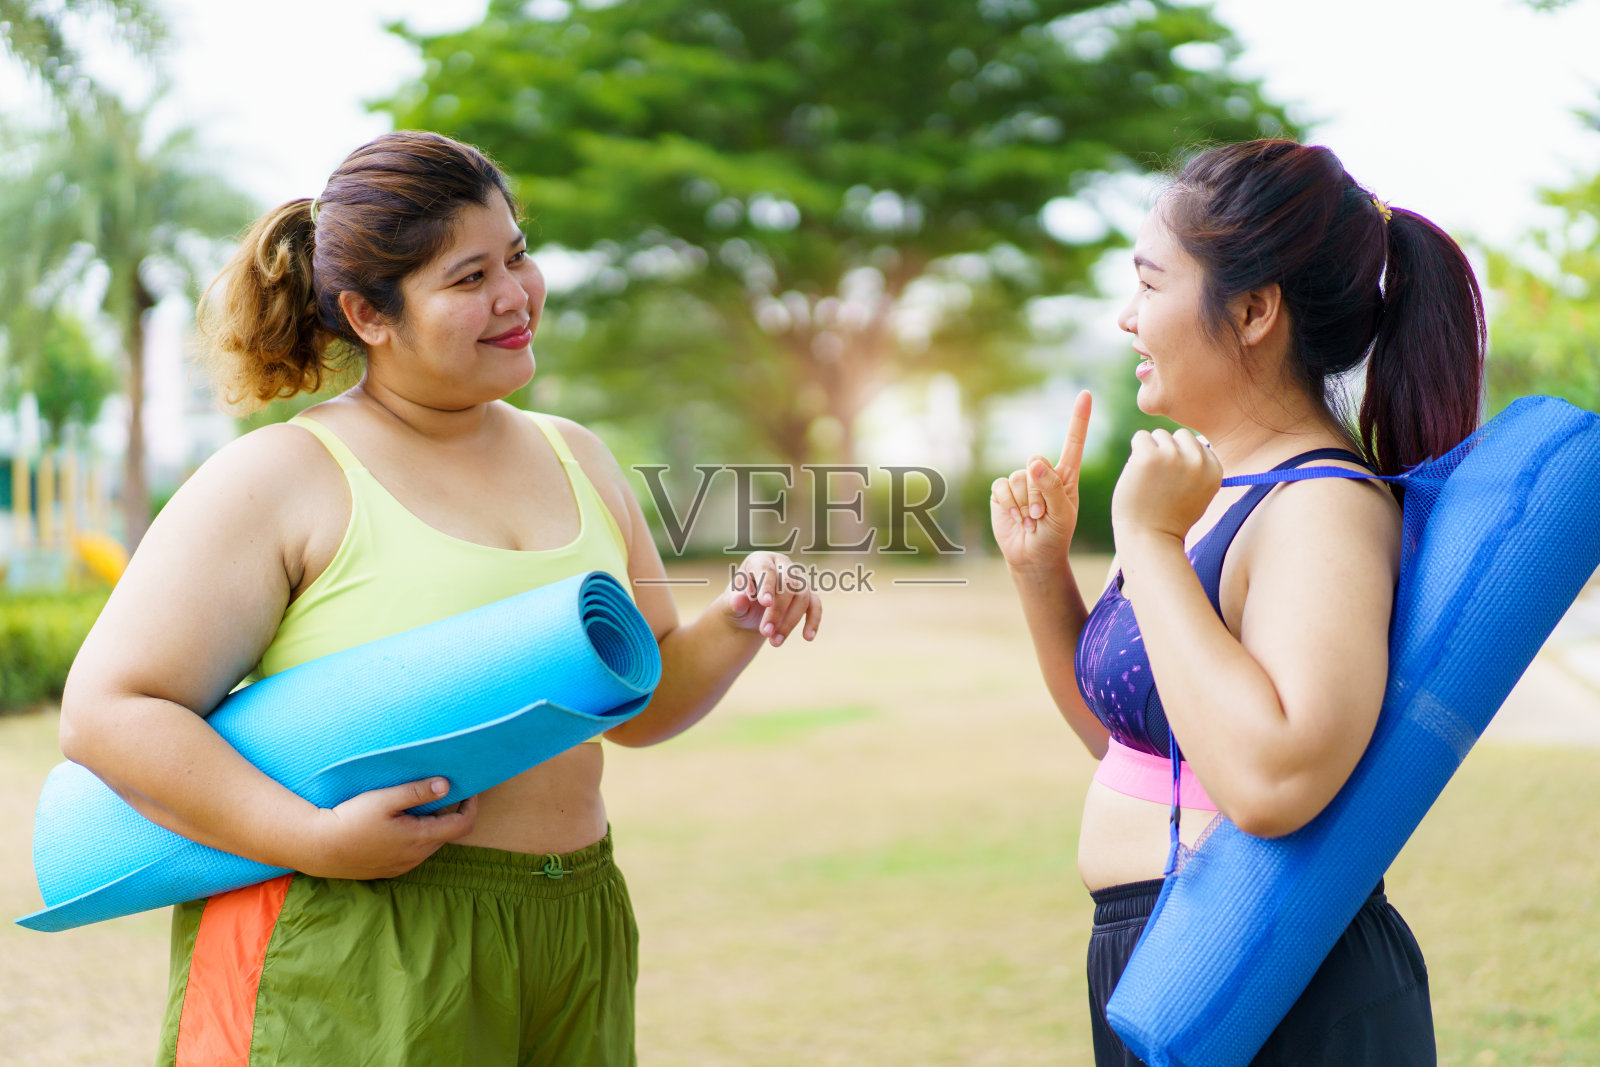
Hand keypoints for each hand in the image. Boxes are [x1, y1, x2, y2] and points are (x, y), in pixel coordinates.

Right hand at [302, 777, 477, 879]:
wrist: (318, 848)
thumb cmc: (351, 820)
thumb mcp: (385, 799)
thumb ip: (417, 792)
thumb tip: (447, 785)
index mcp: (420, 839)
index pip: (463, 825)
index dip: (470, 806)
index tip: (468, 789)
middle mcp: (416, 857)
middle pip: (447, 833)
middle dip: (449, 812)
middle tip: (437, 791)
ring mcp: (402, 866)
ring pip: (429, 844)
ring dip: (430, 825)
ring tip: (414, 805)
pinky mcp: (388, 870)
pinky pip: (413, 853)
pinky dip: (415, 837)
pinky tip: (397, 824)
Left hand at [720, 551, 821, 646]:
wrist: (747, 614)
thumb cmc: (737, 604)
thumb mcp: (730, 605)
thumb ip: (734, 602)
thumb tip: (740, 599)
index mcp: (760, 560)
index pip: (767, 570)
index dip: (768, 586)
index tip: (765, 603)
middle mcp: (781, 564)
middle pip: (787, 584)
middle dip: (778, 610)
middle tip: (765, 633)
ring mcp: (796, 578)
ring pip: (802, 596)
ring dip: (790, 621)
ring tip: (774, 642)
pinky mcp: (807, 594)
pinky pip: (815, 605)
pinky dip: (813, 621)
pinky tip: (808, 637)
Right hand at [991, 389, 1091, 574]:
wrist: (1033, 556)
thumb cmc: (1055, 535)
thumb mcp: (1062, 513)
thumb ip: (1051, 488)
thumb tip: (1033, 463)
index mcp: (1066, 475)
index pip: (1073, 442)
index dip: (1079, 419)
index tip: (1085, 394)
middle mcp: (1043, 474)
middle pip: (1036, 462)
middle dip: (1039, 491)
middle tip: (1042, 515)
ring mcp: (1022, 482)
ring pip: (1019, 478)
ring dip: (1025, 503)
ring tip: (1031, 520)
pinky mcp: (1002, 492)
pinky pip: (1002, 486)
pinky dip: (1009, 504)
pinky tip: (1016, 517)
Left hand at [1110, 428, 1221, 549]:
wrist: (1150, 537)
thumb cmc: (1171, 519)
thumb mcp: (1199, 494)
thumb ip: (1200, 469)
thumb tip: (1194, 439)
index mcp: (1214, 469)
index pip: (1196, 444)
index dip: (1182, 460)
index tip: (1174, 481)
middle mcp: (1197, 460)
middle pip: (1179, 436)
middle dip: (1167, 450)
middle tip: (1160, 479)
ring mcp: (1173, 456)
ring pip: (1159, 435)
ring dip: (1150, 451)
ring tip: (1149, 479)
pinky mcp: (1149, 456)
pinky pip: (1140, 437)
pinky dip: (1136, 451)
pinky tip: (1137, 473)